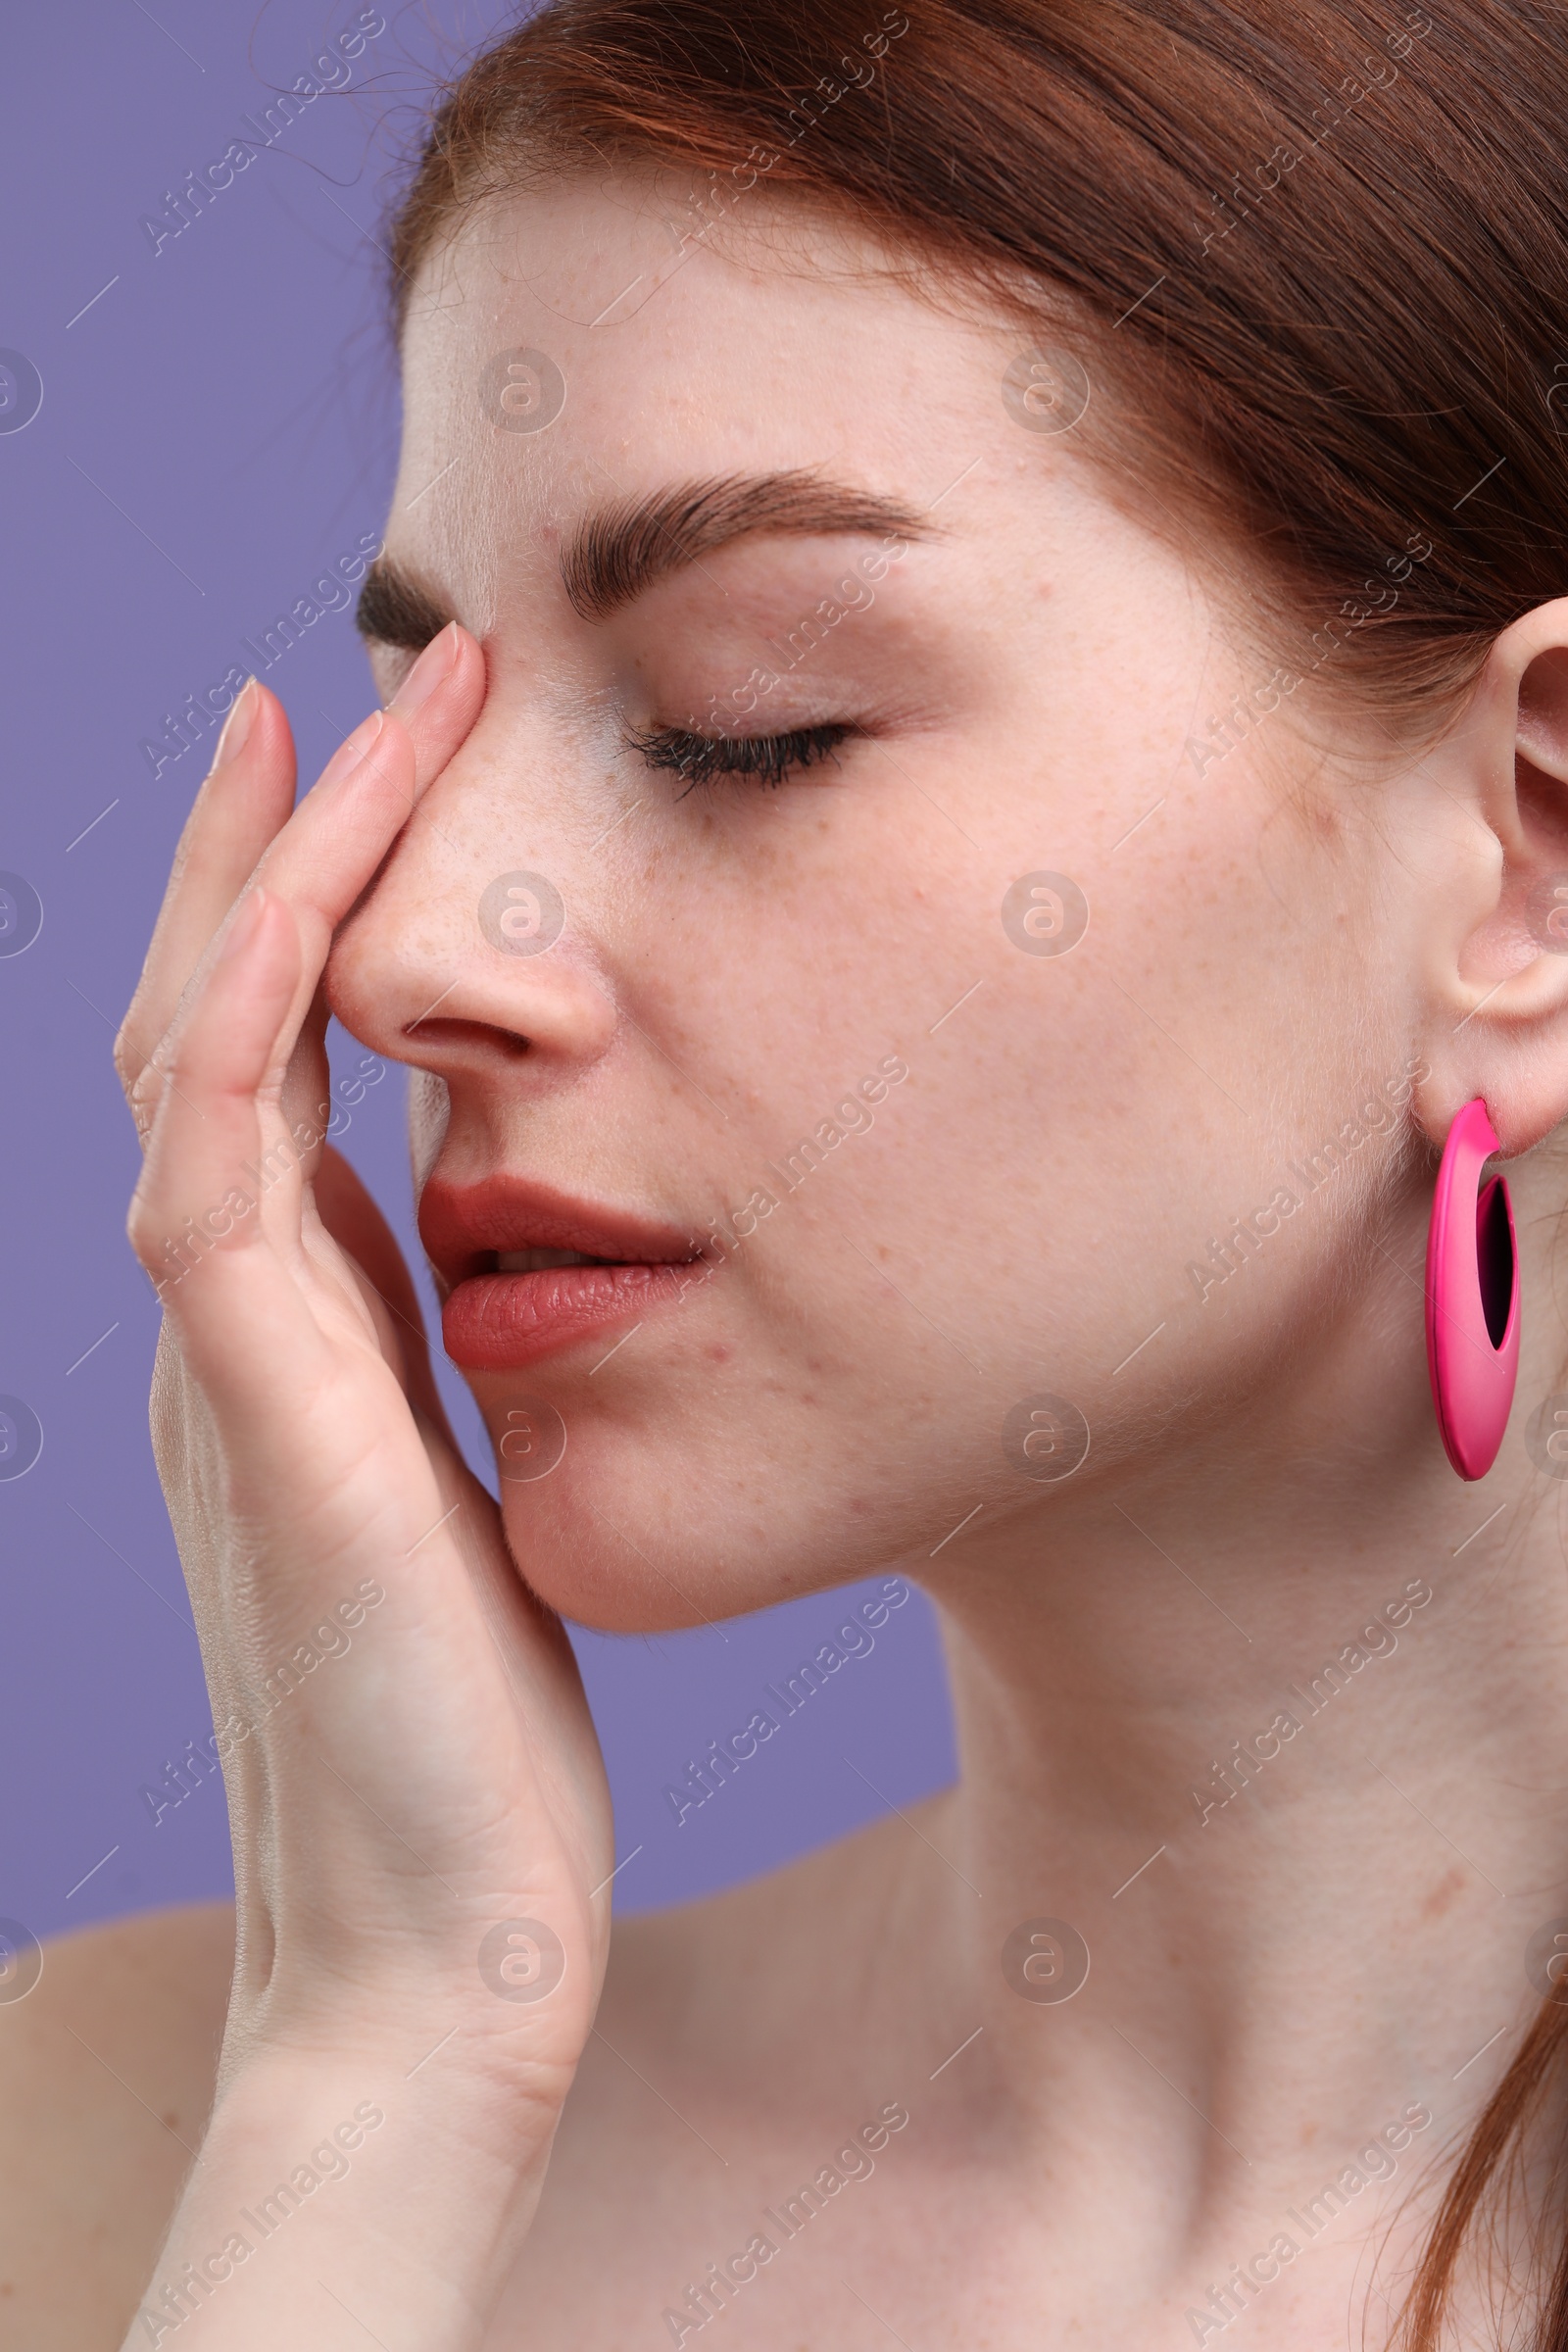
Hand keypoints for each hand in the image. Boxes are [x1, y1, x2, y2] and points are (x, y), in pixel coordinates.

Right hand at [115, 633, 613, 2345]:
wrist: (440, 1945)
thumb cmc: (483, 1748)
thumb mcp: (477, 1509)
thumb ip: (456, 1385)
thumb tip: (514, 1267)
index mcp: (299, 1345)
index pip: (274, 1084)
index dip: (308, 928)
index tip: (382, 783)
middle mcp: (235, 1327)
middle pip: (216, 1026)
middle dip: (279, 851)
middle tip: (351, 685)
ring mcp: (225, 1361)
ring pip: (201, 1050)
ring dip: (267, 875)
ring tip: (337, 713)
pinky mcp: (259, 1406)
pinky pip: (219, 1150)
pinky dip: (247, 999)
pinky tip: (308, 883)